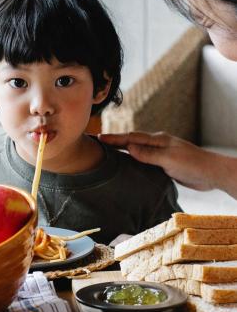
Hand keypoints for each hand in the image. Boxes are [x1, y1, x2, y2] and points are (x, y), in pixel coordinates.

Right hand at [99, 131, 216, 190]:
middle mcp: (158, 145)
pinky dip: (132, 159)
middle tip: (98, 141)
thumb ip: (149, 154)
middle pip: (132, 141)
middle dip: (115, 141)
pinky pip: (143, 160)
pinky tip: (127, 164)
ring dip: (122, 149)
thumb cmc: (193, 164)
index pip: (131, 137)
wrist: (211, 174)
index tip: (99, 137)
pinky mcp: (163, 164)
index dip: (115, 138)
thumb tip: (129, 147)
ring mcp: (160, 154)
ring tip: (107, 151)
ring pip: (137, 150)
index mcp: (158, 140)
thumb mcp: (169, 159)